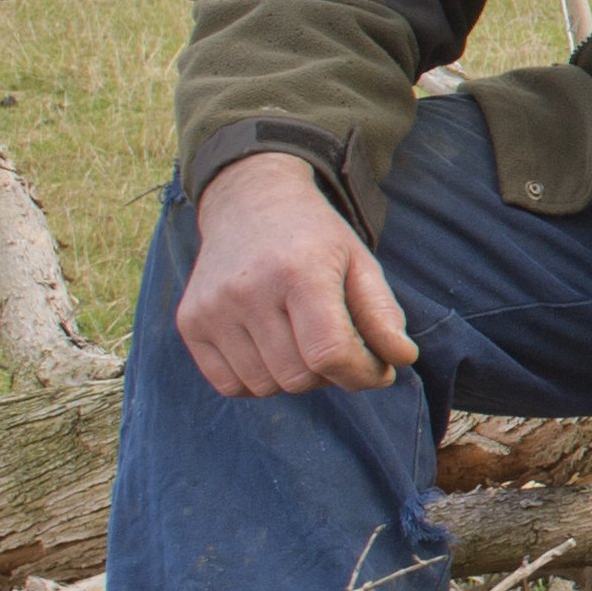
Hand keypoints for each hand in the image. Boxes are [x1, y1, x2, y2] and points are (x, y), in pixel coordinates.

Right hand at [178, 155, 416, 397]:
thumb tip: (401, 360)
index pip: (330, 352)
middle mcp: (247, 290)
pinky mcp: (190, 322)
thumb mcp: (359, 262)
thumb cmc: (314, 238)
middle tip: (339, 348)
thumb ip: (382, 313)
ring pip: (266, 386)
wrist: (249, 204)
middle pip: (299, 376)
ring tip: (304, 342)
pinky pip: (231, 385)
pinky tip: (271, 348)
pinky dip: (259, 381)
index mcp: (299, 270)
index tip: (379, 370)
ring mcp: (212, 308)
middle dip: (331, 375)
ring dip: (295, 378)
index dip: (362, 374)